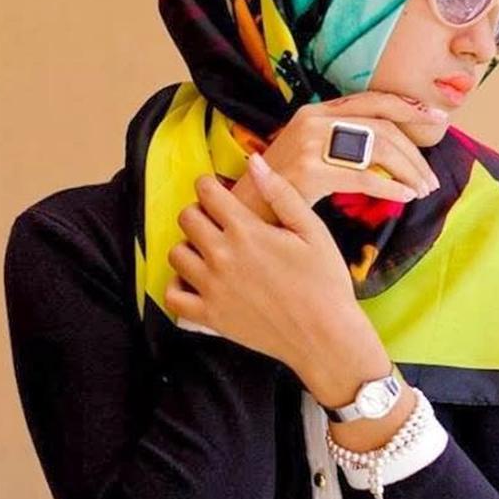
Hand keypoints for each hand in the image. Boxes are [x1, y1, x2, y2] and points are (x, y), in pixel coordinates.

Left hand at [165, 155, 372, 382]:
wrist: (325, 336)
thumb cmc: (325, 283)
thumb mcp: (312, 230)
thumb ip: (280, 193)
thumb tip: (255, 161)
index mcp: (247, 231)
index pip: (207, 192)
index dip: (210, 185)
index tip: (218, 191)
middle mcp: (223, 256)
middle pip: (187, 218)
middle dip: (200, 212)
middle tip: (217, 221)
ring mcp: (212, 288)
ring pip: (176, 253)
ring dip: (189, 246)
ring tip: (209, 251)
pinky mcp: (210, 316)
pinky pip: (173, 296)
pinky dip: (178, 285)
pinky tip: (196, 281)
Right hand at [230, 90, 447, 224]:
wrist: (244, 209)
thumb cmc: (282, 188)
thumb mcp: (310, 153)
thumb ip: (342, 143)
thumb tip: (389, 149)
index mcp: (316, 111)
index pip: (373, 100)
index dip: (409, 107)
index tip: (438, 119)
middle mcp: (313, 120)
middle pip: (381, 126)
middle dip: (415, 151)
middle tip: (432, 177)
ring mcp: (310, 143)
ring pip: (378, 149)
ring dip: (408, 171)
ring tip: (423, 190)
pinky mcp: (309, 170)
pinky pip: (363, 176)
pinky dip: (390, 187)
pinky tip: (404, 198)